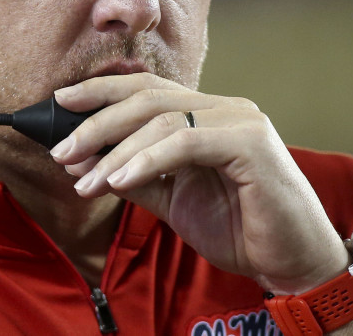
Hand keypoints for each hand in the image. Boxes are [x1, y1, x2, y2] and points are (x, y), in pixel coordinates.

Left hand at [49, 73, 350, 294]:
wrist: (293, 262)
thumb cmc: (240, 229)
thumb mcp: (174, 202)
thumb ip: (135, 177)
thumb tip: (82, 163)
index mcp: (208, 114)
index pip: (146, 91)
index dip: (101, 92)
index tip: (59, 102)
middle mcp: (225, 108)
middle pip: (148, 98)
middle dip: (97, 122)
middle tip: (61, 150)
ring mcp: (240, 121)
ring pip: (163, 119)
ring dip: (115, 150)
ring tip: (85, 179)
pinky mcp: (251, 143)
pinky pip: (186, 142)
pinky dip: (147, 160)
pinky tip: (119, 180)